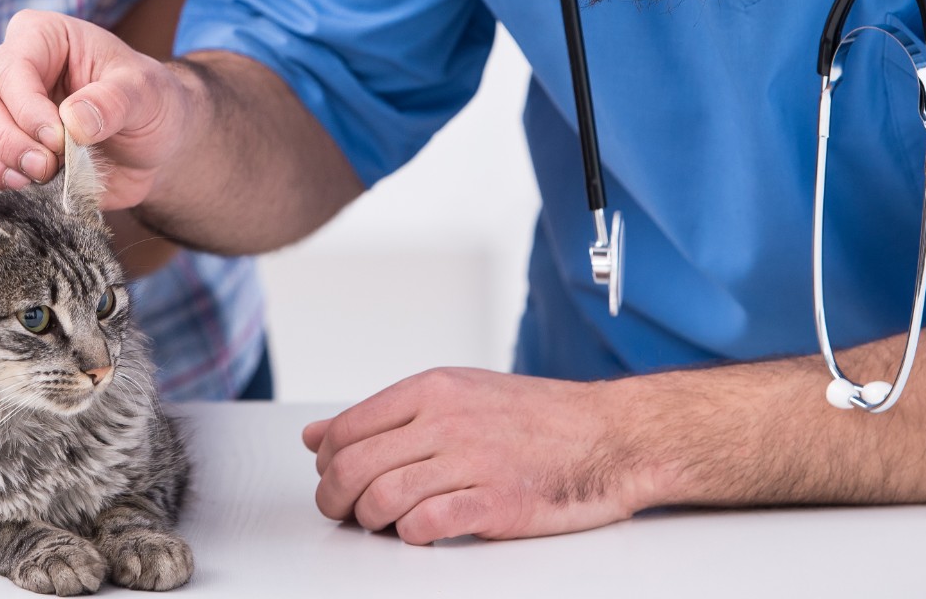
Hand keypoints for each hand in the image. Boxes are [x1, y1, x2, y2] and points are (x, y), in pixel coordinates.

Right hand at [0, 9, 191, 208]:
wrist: (152, 146)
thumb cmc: (150, 104)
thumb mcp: (147, 94)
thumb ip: (114, 101)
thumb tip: (73, 120)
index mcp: (42, 37)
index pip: (11, 67)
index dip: (26, 108)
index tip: (58, 139)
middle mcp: (8, 69)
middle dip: (6, 142)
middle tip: (46, 168)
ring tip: (31, 182)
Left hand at [302, 367, 636, 544]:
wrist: (609, 436)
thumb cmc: (535, 417)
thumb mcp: (456, 394)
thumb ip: (384, 415)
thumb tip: (316, 436)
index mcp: (433, 389)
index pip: (347, 427)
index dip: (326, 462)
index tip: (334, 478)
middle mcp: (448, 420)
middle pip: (354, 465)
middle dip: (334, 499)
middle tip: (343, 512)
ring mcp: (473, 461)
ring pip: (382, 496)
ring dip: (369, 520)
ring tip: (381, 524)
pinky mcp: (497, 503)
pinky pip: (427, 524)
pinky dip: (410, 535)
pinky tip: (420, 530)